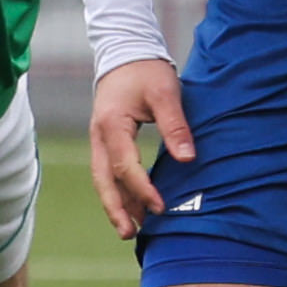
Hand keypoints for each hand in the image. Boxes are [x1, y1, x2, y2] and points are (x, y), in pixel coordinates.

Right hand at [87, 58, 194, 239]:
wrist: (125, 53)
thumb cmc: (146, 72)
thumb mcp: (166, 93)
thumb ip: (176, 126)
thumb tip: (188, 159)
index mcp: (111, 125)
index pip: (124, 166)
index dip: (142, 189)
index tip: (161, 206)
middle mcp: (99, 136)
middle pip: (103, 180)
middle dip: (116, 209)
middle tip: (129, 234)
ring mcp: (98, 139)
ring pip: (102, 179)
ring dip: (115, 205)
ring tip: (129, 230)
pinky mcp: (105, 140)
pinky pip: (107, 172)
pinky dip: (117, 191)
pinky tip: (130, 207)